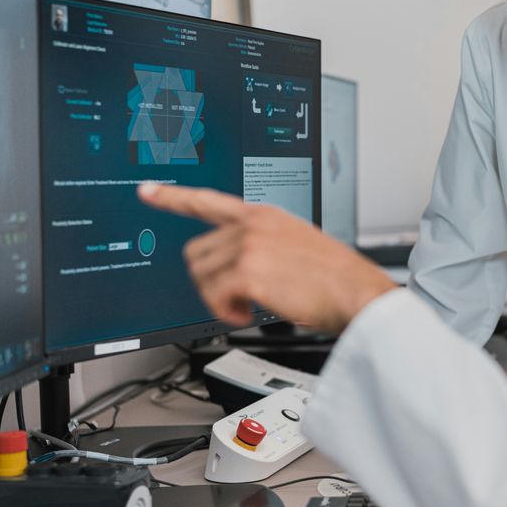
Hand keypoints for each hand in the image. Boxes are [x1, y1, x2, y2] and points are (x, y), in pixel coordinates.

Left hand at [138, 183, 396, 331]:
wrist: (358, 294)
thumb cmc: (338, 278)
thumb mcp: (299, 244)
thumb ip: (265, 243)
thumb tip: (236, 266)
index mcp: (264, 215)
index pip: (209, 201)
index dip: (173, 197)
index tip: (148, 191)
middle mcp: (253, 224)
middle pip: (196, 252)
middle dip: (209, 279)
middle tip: (235, 296)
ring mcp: (250, 245)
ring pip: (200, 276)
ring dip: (218, 298)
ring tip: (247, 306)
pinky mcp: (248, 271)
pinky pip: (213, 296)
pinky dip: (225, 313)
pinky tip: (246, 314)